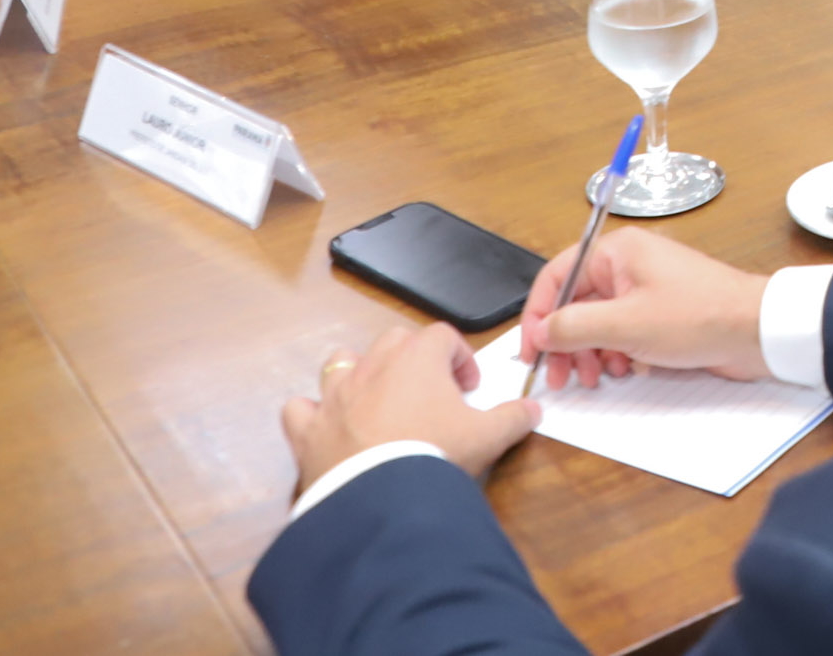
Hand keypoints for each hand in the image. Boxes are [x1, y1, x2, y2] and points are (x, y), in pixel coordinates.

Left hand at [281, 323, 540, 498]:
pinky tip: (326, 427)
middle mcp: (372, 366)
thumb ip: (514, 417)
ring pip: (340, 362)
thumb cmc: (435, 454)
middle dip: (412, 360)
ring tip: (376, 401)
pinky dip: (311, 415)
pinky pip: (299, 409)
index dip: (459, 358)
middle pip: (393, 341)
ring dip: (358, 375)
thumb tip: (532, 410)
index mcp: (417, 358)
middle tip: (430, 394)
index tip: (469, 388)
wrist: (382, 497)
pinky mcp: (309, 429)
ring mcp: (335, 396)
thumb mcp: (489, 436)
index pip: (442, 336)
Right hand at [521, 226, 771, 391]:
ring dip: (591, 352)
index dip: (538, 314)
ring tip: (596, 377)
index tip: (531, 350)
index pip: (558, 275)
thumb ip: (574, 327)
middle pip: (576, 302)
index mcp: (617, 252)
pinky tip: (624, 370)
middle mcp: (629, 265)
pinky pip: (623, 332)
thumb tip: (540, 331)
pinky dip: (616, 352)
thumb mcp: (625, 324)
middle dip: (565, 341)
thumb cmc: (697, 316)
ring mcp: (646, 289)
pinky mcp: (661, 314)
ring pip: (598, 321)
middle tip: (560, 377)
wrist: (755, 331)